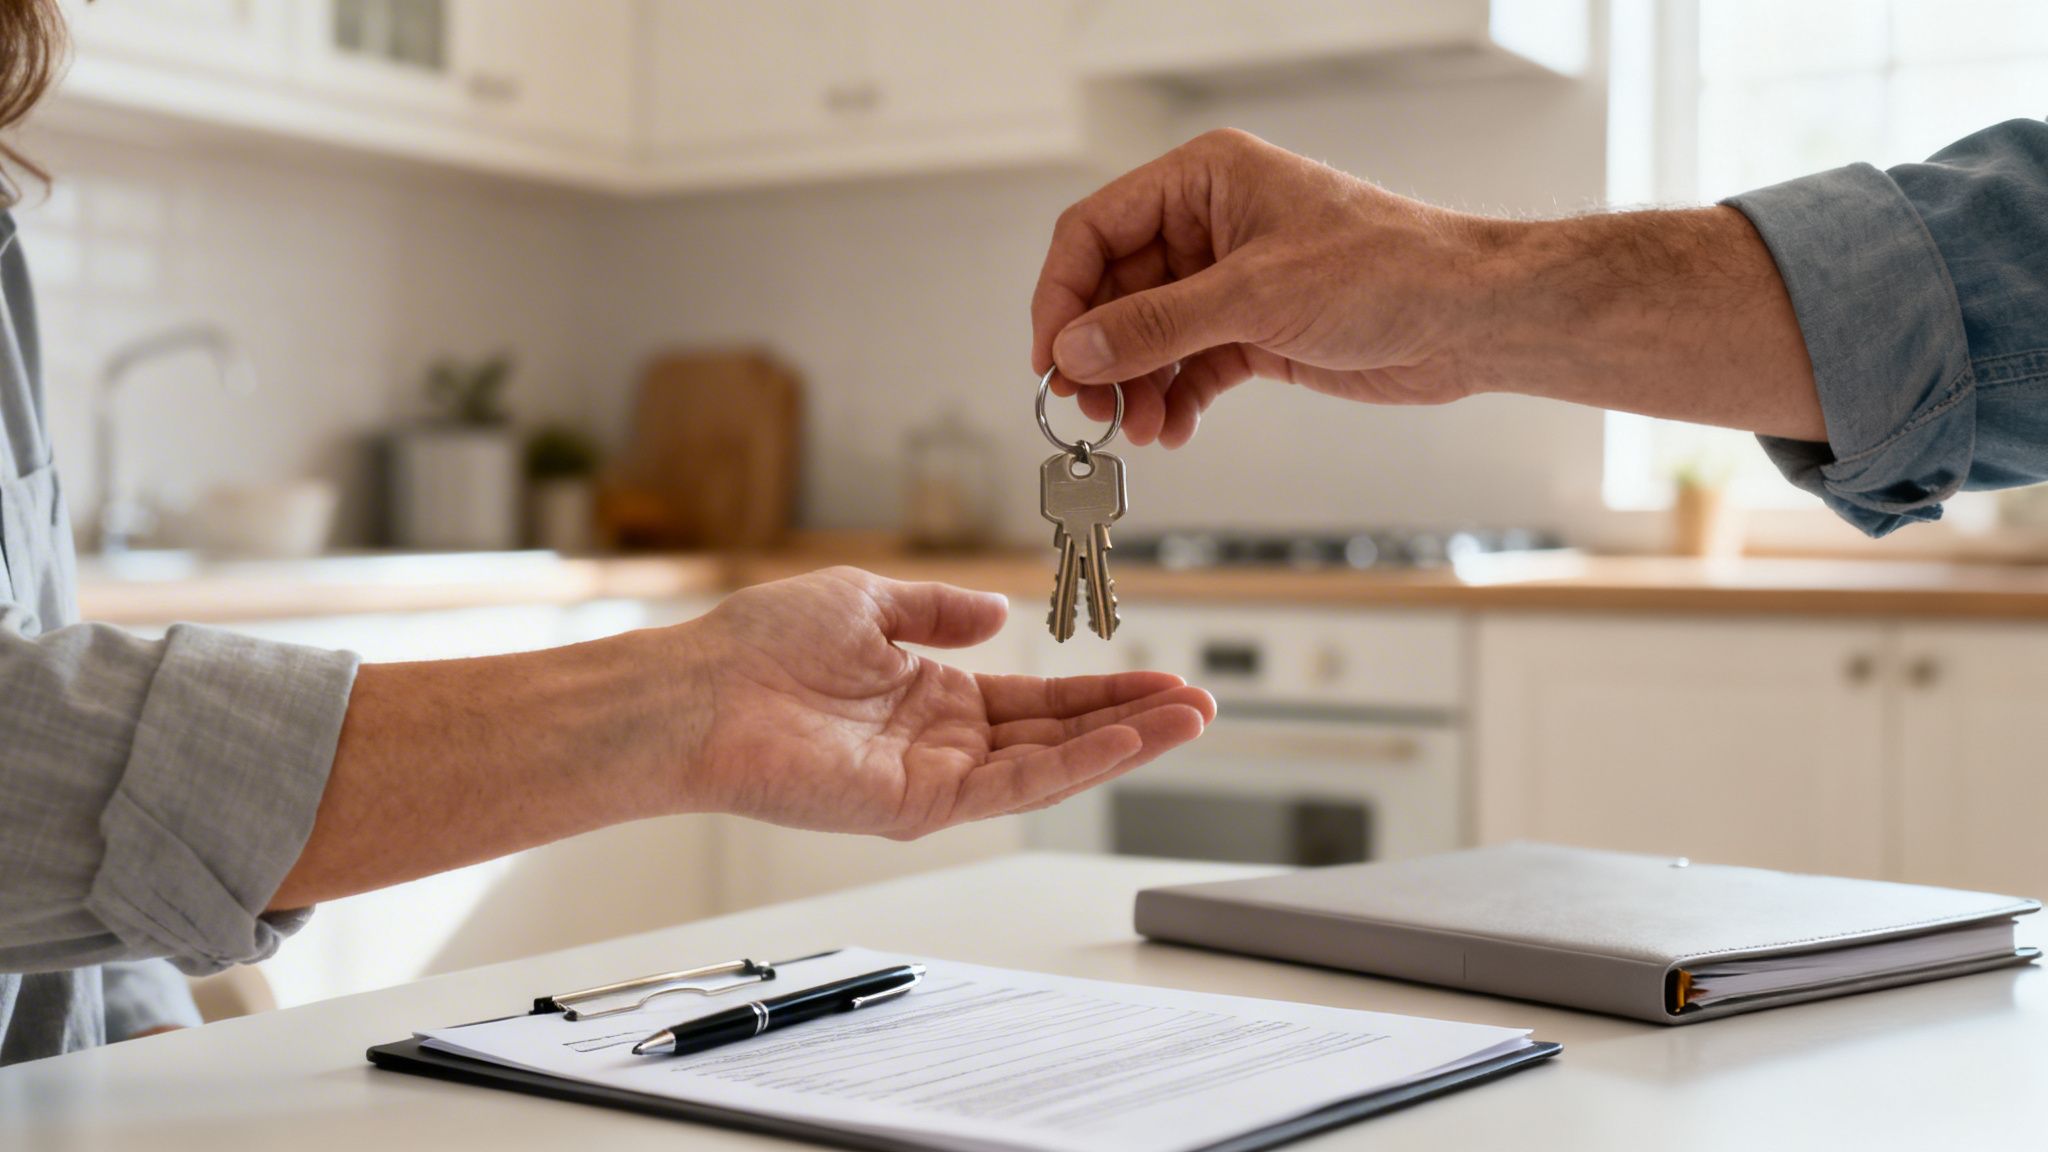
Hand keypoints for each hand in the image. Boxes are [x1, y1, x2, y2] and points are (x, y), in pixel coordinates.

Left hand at [680, 567, 1213, 837]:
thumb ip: (936, 609)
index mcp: (931, 695)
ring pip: (1048, 764)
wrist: (699, 688)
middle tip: (1202, 704)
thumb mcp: (866, 600)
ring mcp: (933, 778)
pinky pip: (1011, 786)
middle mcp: (941, 742)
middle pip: (1058, 733)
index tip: (1162, 675)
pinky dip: (1073, 766)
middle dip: (1132, 718)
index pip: (1038, 698)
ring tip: (1188, 719)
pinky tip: (1123, 740)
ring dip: (1123, 743)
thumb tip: (998, 611)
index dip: (1102, 687)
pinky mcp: (917, 804)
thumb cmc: (758, 645)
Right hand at [1033, 128, 1499, 447]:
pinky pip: (1188, 366)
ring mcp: (1229, 281)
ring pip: (1148, 337)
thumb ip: (1155, 326)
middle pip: (1115, 291)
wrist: (1467, 318)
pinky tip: (1172, 429)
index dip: (1063, 295)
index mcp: (1203, 180)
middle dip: (1100, 354)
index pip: (1096, 230)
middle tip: (1090, 408)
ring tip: (1138, 429)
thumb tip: (1074, 351)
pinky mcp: (1253, 330)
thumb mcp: (1255, 297)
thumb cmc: (1387, 271)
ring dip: (1135, 386)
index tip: (1050, 358)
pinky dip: (1174, 399)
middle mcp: (1208, 224)